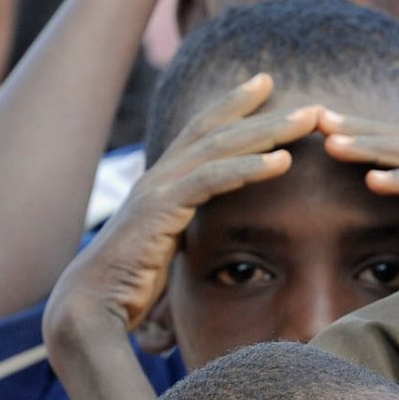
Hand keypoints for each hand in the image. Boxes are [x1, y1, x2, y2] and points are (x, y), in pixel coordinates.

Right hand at [48, 74, 316, 334]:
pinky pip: (211, 179)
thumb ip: (184, 241)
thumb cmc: (125, 292)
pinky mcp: (160, 209)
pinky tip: (282, 162)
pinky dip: (249, 168)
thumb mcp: (164, 257)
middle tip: (307, 102)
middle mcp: (157, 179)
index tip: (267, 91)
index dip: (234, 111)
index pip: (201, 137)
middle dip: (261, 110)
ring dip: (269, 131)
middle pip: (215, 130)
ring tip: (309, 120)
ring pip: (220, 147)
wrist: (88, 309)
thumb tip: (203, 251)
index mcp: (159, 187)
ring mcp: (157, 189)